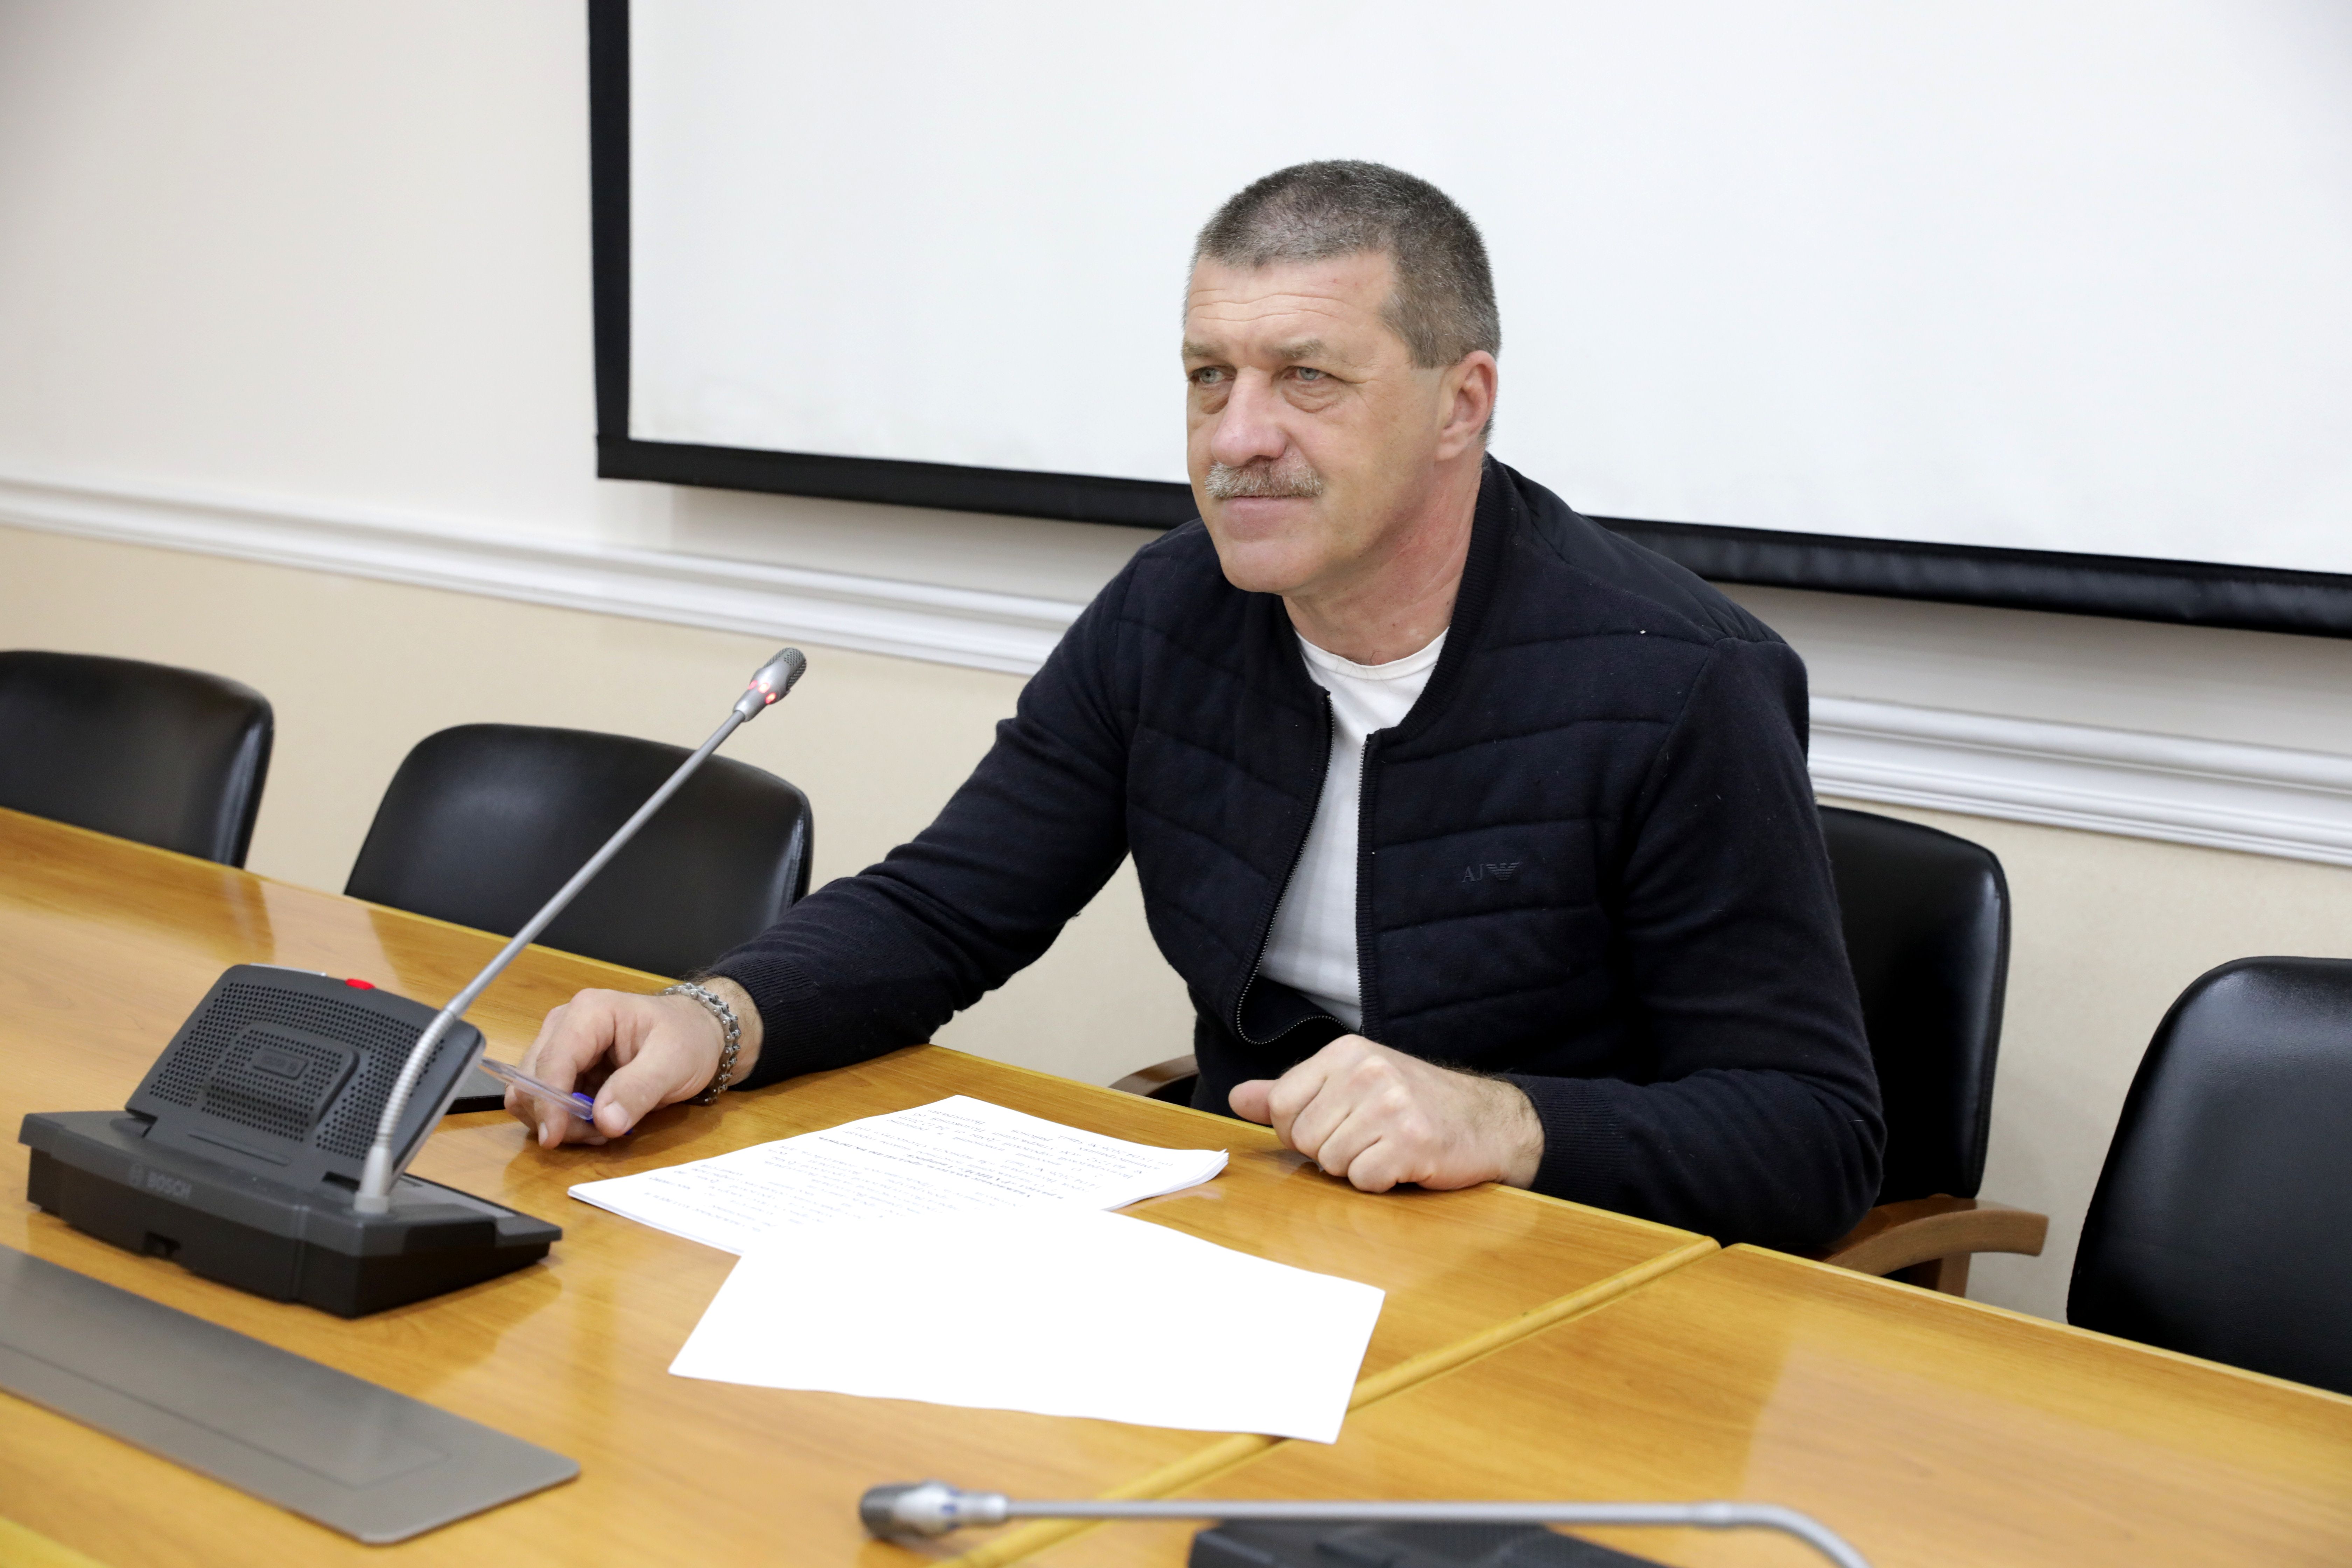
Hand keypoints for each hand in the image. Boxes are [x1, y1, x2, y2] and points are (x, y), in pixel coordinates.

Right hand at [507, 980, 762, 1148]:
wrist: (697, 1034)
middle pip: (533, 1079)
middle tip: (599, 1134)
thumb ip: (639, 1089)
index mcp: (589, 1012)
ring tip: (603, 1128)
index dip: (548, 1103)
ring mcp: (561, 1045)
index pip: (552, 1061)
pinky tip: (599, 1123)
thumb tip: (604, 1121)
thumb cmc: (688, 1039)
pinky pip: (546, 1102)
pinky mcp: (565, 1067)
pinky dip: (565, 1120)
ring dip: (559, 1121)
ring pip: (533, 1094)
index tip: (554, 1138)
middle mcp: (565, 1024)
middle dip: (556, 1115)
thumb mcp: (674, 1063)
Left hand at [1229, 1035, 1543, 1191]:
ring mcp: (1391, 1104)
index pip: (1281, 1104)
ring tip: (1387, 1148)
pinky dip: (1380, 1182)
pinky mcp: (1412, 1141)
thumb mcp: (1351, 1084)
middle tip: (1367, 1140)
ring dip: (1357, 1167)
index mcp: (1346, 1052)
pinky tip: (1404, 1163)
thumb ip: (1292, 1092)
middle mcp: (1367, 1071)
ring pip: (1331, 1162)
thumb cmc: (1415, 1105)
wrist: (1488, 1121)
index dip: (1297, 1130)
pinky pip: (1363, 1180)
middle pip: (1303, 1138)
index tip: (1331, 1127)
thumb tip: (1239, 1099)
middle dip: (1328, 1151)